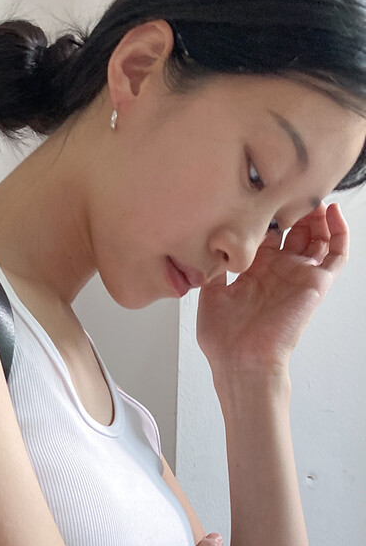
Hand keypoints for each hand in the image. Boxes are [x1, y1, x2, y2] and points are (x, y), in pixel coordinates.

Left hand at [196, 202, 348, 375]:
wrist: (241, 360)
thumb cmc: (224, 340)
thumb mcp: (210, 296)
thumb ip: (213, 270)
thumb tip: (206, 247)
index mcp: (254, 272)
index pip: (267, 234)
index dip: (265, 214)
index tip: (258, 192)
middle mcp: (278, 271)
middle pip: (294, 231)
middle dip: (293, 208)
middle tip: (289, 185)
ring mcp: (298, 275)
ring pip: (317, 237)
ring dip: (317, 214)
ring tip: (311, 191)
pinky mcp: (316, 283)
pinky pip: (337, 254)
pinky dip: (339, 231)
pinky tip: (331, 211)